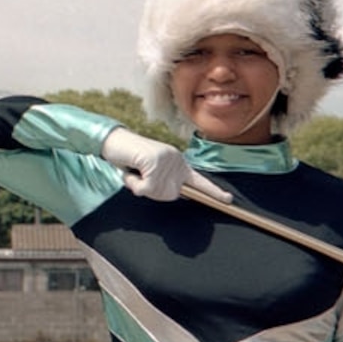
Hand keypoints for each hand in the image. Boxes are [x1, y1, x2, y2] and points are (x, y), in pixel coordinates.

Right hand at [100, 125, 229, 205]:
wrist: (113, 141)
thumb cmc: (130, 159)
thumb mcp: (149, 173)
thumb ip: (162, 184)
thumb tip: (175, 193)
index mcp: (178, 163)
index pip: (198, 180)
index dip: (213, 191)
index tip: (229, 200)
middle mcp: (176, 160)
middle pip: (170, 194)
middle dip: (152, 192)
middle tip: (138, 176)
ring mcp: (166, 159)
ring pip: (156, 192)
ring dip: (140, 186)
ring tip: (133, 171)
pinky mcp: (154, 161)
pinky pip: (145, 188)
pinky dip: (133, 184)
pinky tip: (130, 171)